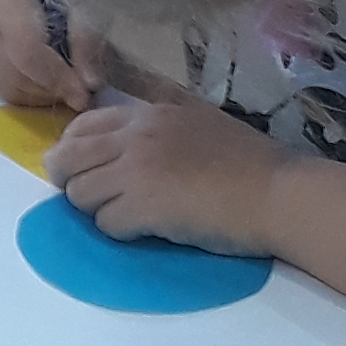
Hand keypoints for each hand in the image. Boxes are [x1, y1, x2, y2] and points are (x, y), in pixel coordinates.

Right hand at [0, 0, 107, 112]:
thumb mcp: (85, 3)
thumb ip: (87, 41)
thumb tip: (90, 82)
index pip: (26, 51)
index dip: (57, 77)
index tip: (84, 94)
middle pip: (15, 75)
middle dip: (52, 89)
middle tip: (80, 92)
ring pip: (7, 87)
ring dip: (42, 94)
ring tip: (66, 85)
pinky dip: (28, 93)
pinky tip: (47, 82)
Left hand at [52, 92, 283, 256]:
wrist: (279, 194)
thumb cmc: (250, 165)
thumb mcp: (199, 123)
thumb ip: (159, 128)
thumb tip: (123, 146)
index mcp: (149, 113)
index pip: (82, 126)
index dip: (75, 152)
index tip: (91, 172)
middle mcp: (136, 135)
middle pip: (65, 158)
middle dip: (72, 183)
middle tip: (97, 201)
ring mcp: (137, 170)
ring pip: (78, 194)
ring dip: (98, 211)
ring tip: (131, 216)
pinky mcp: (143, 206)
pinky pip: (104, 224)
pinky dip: (121, 232)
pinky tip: (148, 231)